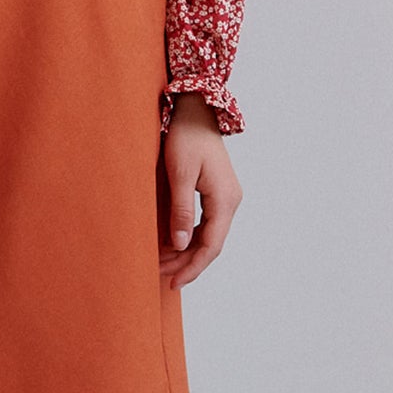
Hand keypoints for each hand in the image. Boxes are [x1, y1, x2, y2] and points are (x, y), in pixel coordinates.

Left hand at [158, 93, 240, 287]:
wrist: (196, 110)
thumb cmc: (186, 136)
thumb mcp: (180, 174)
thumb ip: (181, 210)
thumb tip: (179, 244)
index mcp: (224, 199)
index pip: (211, 246)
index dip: (192, 267)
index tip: (174, 282)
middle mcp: (230, 201)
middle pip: (211, 244)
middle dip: (187, 263)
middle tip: (162, 276)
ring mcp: (226, 197)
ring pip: (209, 235)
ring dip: (188, 252)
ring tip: (163, 264)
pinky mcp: (218, 192)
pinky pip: (208, 224)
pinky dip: (191, 237)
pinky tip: (175, 244)